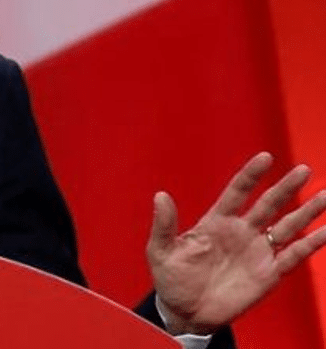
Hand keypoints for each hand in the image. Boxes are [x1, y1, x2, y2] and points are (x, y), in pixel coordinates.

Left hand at [147, 152, 325, 334]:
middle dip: (286, 187)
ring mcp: (257, 251)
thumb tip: (160, 195)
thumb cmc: (172, 279)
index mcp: (216, 222)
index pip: (238, 192)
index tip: (266, 157)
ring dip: (306, 211)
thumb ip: (164, 225)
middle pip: (269, 204)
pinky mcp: (268, 273)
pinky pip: (293, 255)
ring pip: (287, 226)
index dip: (251, 175)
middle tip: (303, 169)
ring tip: (325, 195)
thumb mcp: (161, 251)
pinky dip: (311, 244)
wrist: (185, 312)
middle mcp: (241, 232)